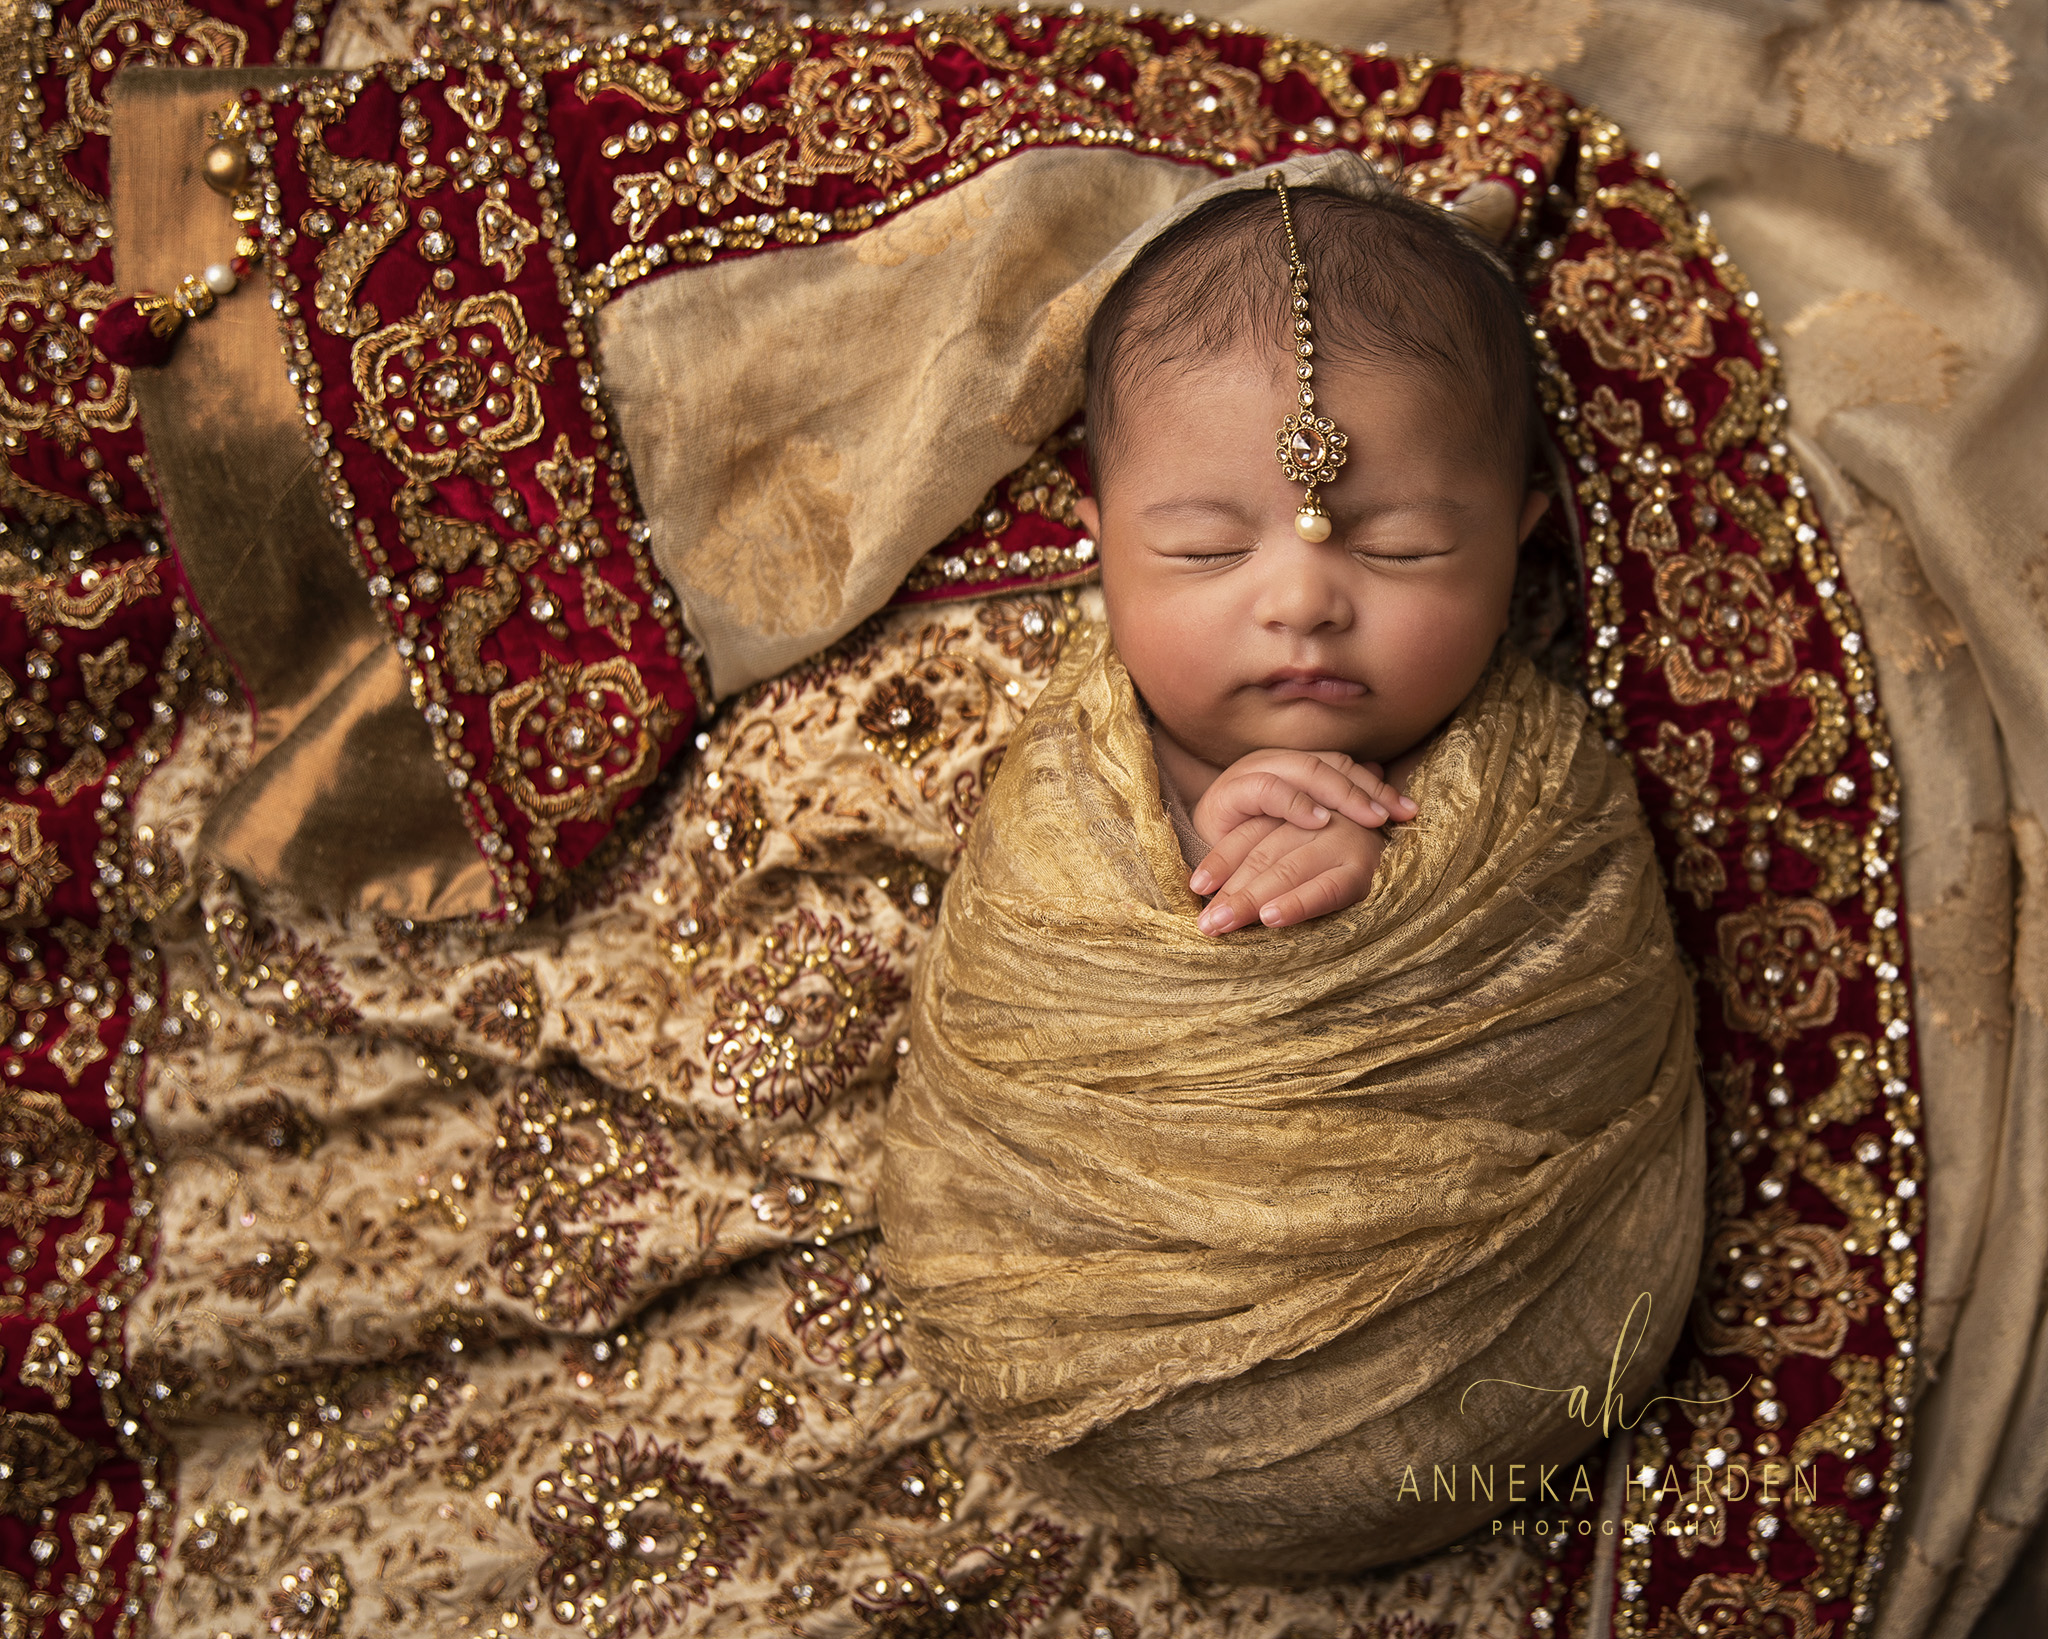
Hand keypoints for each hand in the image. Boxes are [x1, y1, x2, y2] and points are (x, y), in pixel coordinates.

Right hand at [1188, 749, 1414, 895]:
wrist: (1202, 865)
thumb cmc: (1253, 851)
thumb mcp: (1300, 836)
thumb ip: (1334, 816)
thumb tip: (1384, 810)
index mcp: (1295, 767)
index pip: (1345, 766)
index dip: (1378, 786)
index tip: (1409, 813)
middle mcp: (1276, 762)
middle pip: (1331, 764)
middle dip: (1367, 789)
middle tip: (1394, 816)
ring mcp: (1252, 771)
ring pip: (1306, 769)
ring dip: (1341, 793)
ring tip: (1370, 817)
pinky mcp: (1230, 792)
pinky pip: (1268, 789)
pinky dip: (1297, 803)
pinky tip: (1320, 821)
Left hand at [1193, 811, 1387, 935]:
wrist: (1399, 834)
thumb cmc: (1335, 851)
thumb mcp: (1297, 840)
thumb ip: (1266, 852)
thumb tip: (1214, 891)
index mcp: (1296, 803)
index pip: (1248, 834)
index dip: (1220, 860)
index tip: (1196, 886)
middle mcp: (1319, 816)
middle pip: (1262, 852)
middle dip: (1230, 890)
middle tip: (1203, 922)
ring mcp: (1344, 838)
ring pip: (1287, 869)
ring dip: (1250, 900)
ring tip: (1222, 924)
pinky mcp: (1364, 867)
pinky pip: (1326, 889)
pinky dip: (1297, 903)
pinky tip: (1271, 919)